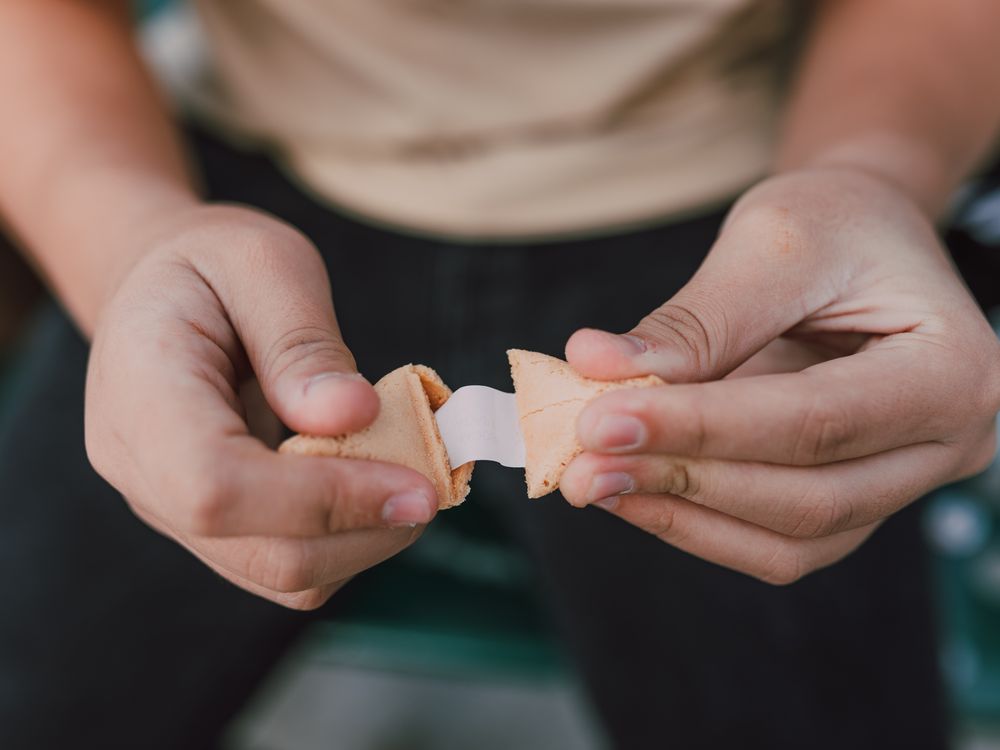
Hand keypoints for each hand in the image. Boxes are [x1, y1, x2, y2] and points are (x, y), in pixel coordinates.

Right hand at [85, 204, 438, 607]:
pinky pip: (284, 560)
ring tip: (410, 473)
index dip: (322, 499)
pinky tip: (374, 481)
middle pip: (258, 552)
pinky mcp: (208, 523)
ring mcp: (169, 506)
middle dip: (364, 528)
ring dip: (365, 538)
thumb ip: (302, 343)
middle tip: (435, 481)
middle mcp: (140, 470)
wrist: (162, 288)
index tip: (415, 483)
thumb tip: (357, 414)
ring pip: (278, 572)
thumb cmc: (212, 264)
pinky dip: (347, 536)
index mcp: (139, 394)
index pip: (216, 487)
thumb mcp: (262, 263)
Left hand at [561, 167, 999, 583]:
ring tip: (592, 480)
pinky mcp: (850, 499)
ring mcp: (900, 483)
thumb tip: (592, 368)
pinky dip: (696, 522)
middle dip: (684, 482)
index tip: (599, 421)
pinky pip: (773, 540)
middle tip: (580, 462)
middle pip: (808, 498)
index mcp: (951, 371)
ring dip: (682, 515)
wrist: (862, 239)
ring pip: (791, 541)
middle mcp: (944, 445)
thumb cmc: (833, 224)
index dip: (701, 430)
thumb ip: (694, 323)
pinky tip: (630, 486)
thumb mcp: (772, 244)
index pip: (814, 423)